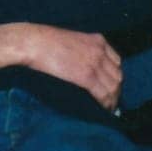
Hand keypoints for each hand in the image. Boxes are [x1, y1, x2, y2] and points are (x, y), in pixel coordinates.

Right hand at [0, 23, 122, 110]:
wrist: (34, 43)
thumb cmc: (46, 41)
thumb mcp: (73, 41)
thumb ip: (83, 51)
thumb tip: (84, 66)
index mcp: (98, 40)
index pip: (117, 62)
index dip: (115, 77)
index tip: (111, 86)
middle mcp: (100, 51)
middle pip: (118, 75)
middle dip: (116, 89)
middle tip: (111, 101)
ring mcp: (94, 63)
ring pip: (114, 86)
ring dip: (113, 99)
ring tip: (107, 108)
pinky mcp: (86, 76)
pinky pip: (103, 93)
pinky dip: (106, 104)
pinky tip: (103, 109)